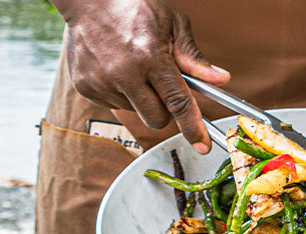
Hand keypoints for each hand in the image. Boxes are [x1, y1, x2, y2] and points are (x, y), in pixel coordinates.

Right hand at [57, 0, 228, 153]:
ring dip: (142, 99)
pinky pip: (115, 105)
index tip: (203, 147)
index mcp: (149, 56)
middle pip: (157, 118)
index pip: (178, 102)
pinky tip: (116, 69)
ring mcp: (101, 82)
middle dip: (166, 110)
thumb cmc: (134, 7)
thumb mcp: (171, 24)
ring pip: (136, 113)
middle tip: (162, 86)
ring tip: (134, 68)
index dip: (193, 128)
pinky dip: (122, 94)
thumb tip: (220, 80)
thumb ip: (194, 57)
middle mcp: (123, 73)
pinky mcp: (85, 88)